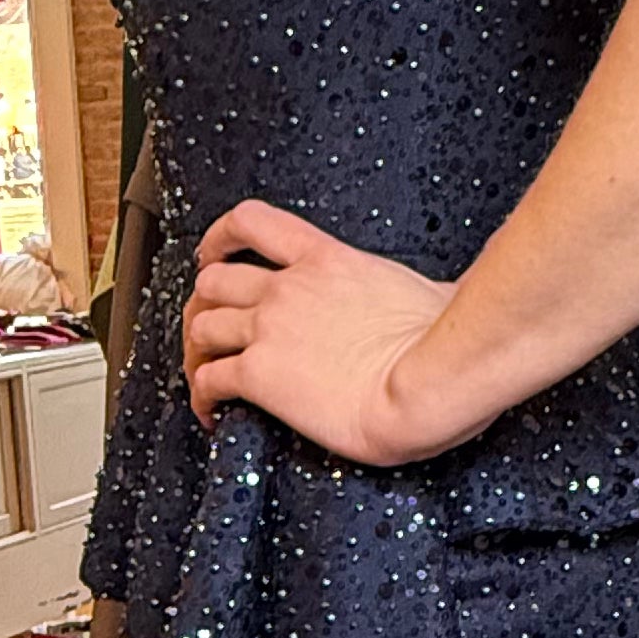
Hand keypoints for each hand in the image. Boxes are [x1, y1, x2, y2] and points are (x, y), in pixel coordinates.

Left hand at [183, 200, 458, 464]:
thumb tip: (440, 298)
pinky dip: (202, 398)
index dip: (219, 238)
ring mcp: (268, 329)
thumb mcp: (425, 289)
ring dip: (197, 352)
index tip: (213, 255)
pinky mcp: (260, 376)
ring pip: (201, 327)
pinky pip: (208, 381)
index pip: (253, 223)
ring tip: (205, 376)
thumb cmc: (441, 341)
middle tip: (209, 330)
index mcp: (326, 260)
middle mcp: (287, 288)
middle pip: (213, 282)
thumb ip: (409, 290)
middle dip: (204, 305)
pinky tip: (213, 414)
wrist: (428, 381)